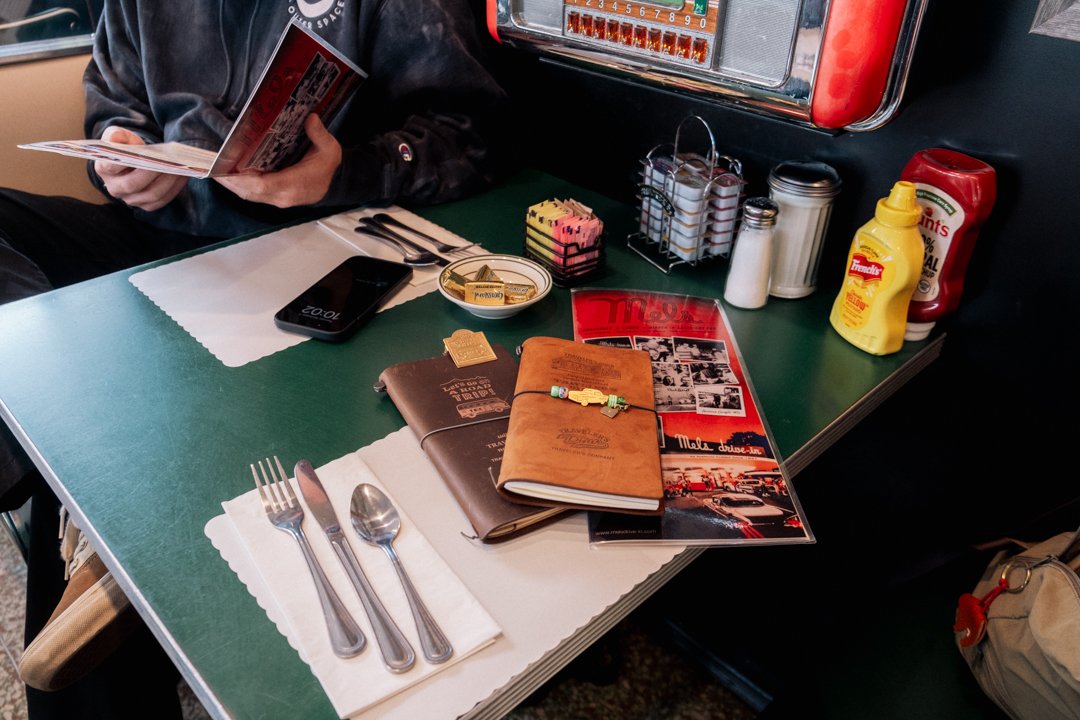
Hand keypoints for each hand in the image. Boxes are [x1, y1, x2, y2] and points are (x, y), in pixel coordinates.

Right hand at [94, 127, 188, 211]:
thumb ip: (115, 135)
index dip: (126, 162)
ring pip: (152, 194)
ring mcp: (131, 199)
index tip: (143, 155)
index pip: (111, 167)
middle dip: (153, 172)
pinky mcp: (146, 205)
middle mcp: (115, 188)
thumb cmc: (125, 147)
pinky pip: (162, 200)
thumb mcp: (118, 136)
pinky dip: (175, 188)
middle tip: (169, 162)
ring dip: (168, 181)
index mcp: (104, 169)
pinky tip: (183, 176)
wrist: (133, 161)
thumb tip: (115, 138)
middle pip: (134, 184)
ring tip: (180, 168)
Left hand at [215, 114, 341, 207]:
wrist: (336, 184)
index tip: (224, 167)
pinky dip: (239, 185)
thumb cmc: (329, 165)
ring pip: (248, 195)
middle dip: (228, 180)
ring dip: (230, 184)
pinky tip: (228, 174)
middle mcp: (283, 196)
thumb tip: (309, 118)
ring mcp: (278, 199)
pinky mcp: (274, 198)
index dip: (240, 178)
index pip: (262, 185)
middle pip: (249, 192)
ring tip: (214, 168)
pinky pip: (252, 194)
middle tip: (210, 165)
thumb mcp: (330, 148)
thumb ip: (319, 134)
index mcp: (295, 184)